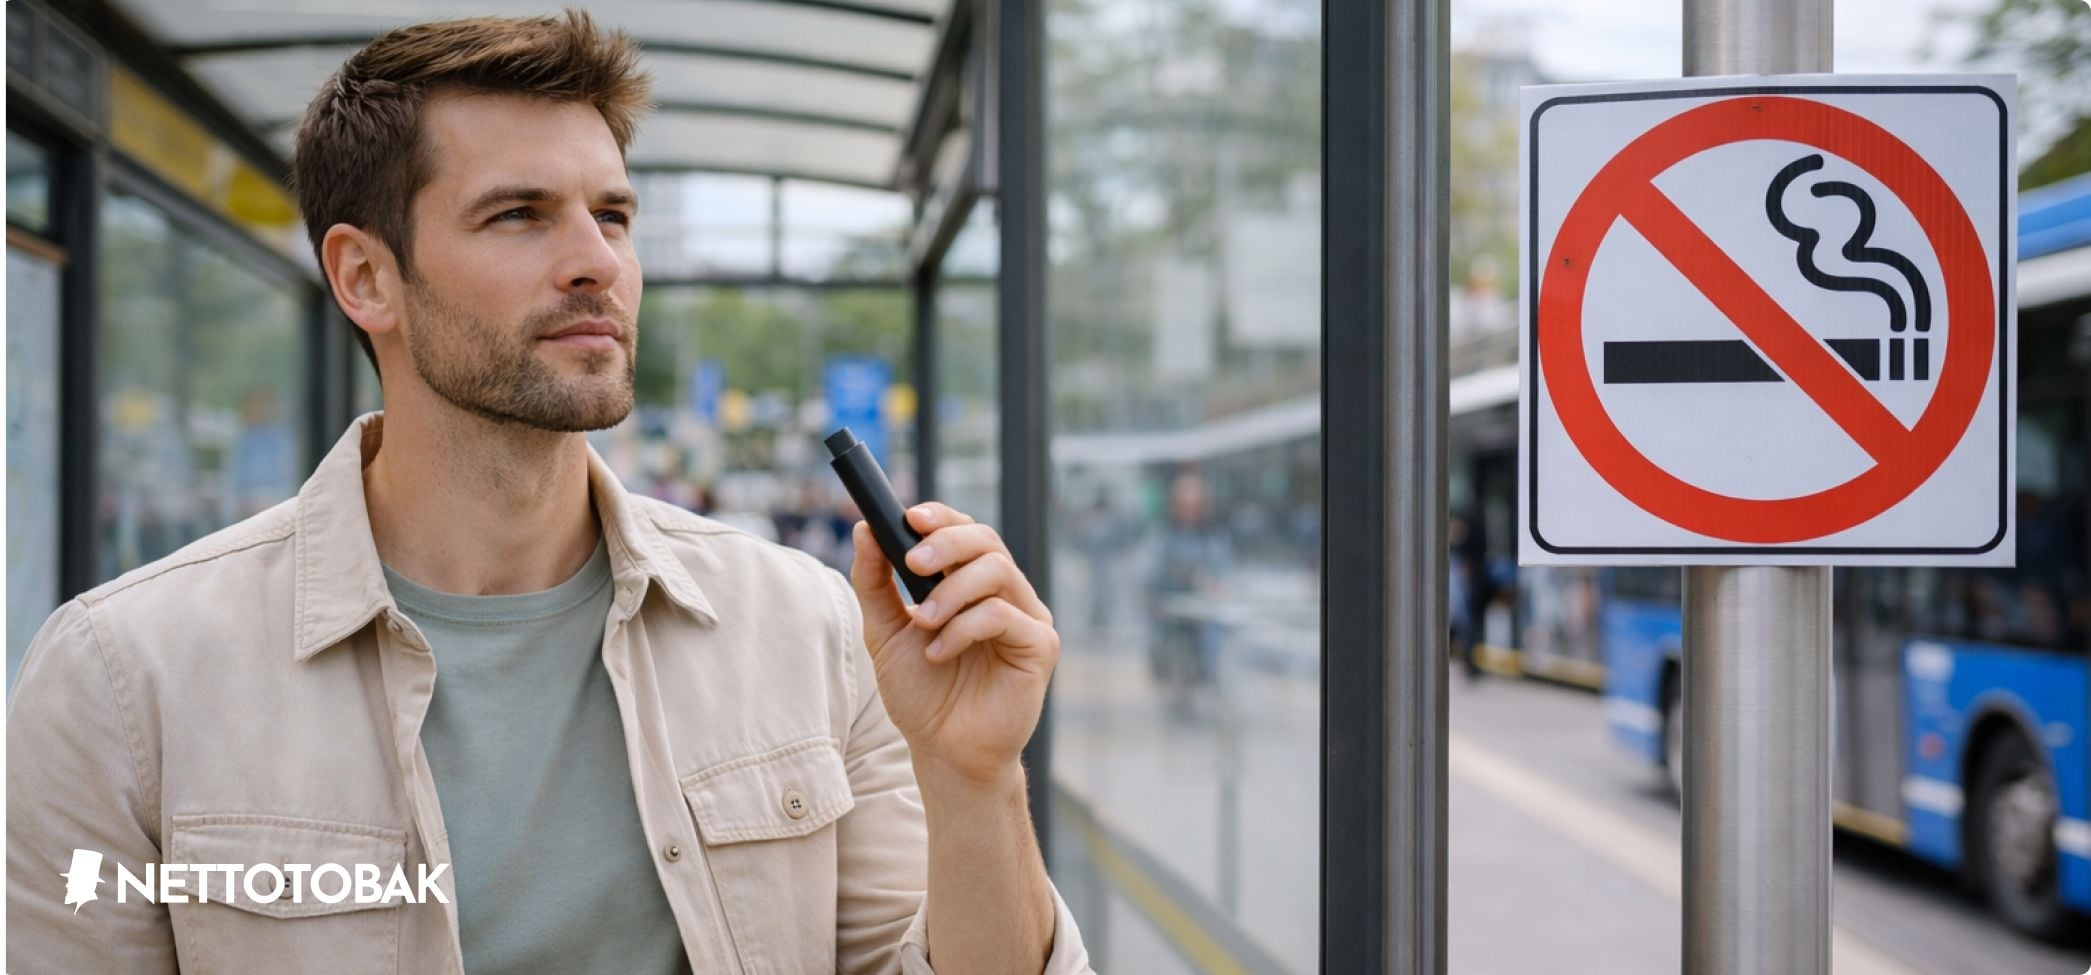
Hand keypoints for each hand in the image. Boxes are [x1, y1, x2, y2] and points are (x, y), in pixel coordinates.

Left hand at [846, 502, 1058, 786]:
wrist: (944, 751)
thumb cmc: (922, 693)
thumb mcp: (885, 632)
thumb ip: (876, 583)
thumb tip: (865, 529)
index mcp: (973, 584)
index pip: (966, 531)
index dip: (941, 517)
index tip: (909, 517)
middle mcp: (1006, 594)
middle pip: (986, 540)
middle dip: (945, 544)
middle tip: (912, 562)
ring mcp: (1028, 618)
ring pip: (997, 571)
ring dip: (951, 591)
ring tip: (922, 623)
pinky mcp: (1041, 647)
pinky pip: (1004, 616)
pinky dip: (964, 628)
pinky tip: (939, 653)